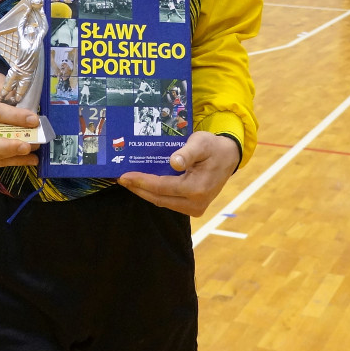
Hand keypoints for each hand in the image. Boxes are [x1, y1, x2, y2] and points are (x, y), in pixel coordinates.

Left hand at [118, 132, 240, 216]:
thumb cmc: (213, 147)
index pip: (162, 187)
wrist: (228, 157)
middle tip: (121, 179)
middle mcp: (196, 203)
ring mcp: (196, 208)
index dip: (141, 182)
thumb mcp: (201, 142)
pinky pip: (169, 202)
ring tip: (128, 180)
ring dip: (145, 192)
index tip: (124, 176)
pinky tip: (143, 184)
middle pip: (159, 198)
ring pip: (163, 202)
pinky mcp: (194, 208)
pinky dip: (155, 193)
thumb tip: (175, 162)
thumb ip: (188, 152)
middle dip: (138, 189)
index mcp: (197, 188)